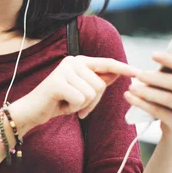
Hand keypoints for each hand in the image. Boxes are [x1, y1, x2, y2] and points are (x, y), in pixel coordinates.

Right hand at [12, 55, 139, 134]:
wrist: (31, 111)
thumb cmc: (58, 102)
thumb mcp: (81, 92)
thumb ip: (97, 82)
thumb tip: (117, 74)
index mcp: (79, 61)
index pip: (107, 63)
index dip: (124, 69)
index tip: (140, 72)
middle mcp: (72, 61)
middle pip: (100, 85)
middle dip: (92, 102)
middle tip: (76, 105)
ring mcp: (64, 70)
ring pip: (91, 93)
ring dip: (82, 106)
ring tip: (67, 103)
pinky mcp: (57, 82)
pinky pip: (80, 99)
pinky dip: (73, 108)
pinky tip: (61, 105)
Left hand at [124, 50, 171, 144]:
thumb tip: (168, 50)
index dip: (170, 59)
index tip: (153, 55)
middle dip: (155, 78)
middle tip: (138, 75)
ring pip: (167, 98)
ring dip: (147, 92)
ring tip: (131, 88)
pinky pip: (159, 112)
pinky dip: (142, 104)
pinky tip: (130, 98)